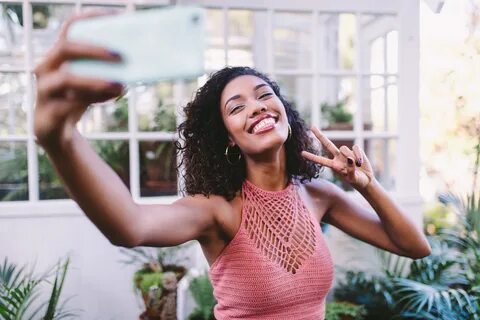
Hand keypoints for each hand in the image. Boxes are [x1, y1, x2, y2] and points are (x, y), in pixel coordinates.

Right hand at [34, 10, 122, 147]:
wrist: (59, 133)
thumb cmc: (79, 100)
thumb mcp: (95, 82)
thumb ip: (109, 72)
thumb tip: (142, 62)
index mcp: (59, 55)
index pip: (70, 27)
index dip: (90, 17)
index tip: (116, 15)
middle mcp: (47, 68)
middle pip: (66, 48)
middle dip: (94, 49)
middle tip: (121, 55)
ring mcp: (44, 91)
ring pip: (66, 79)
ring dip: (96, 81)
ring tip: (120, 86)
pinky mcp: (47, 114)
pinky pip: (67, 105)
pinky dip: (90, 101)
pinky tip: (110, 99)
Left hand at [301, 126, 374, 189]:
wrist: (366, 180)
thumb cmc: (357, 181)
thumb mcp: (353, 178)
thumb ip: (350, 170)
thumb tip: (350, 159)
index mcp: (334, 165)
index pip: (320, 160)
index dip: (312, 157)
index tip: (302, 153)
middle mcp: (338, 157)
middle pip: (327, 144)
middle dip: (320, 136)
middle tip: (312, 127)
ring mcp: (346, 153)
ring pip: (344, 148)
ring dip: (351, 157)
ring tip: (357, 166)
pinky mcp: (355, 150)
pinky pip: (355, 148)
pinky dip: (359, 155)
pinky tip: (360, 162)